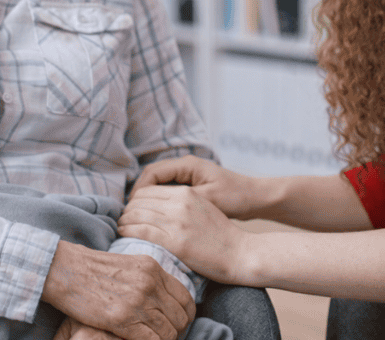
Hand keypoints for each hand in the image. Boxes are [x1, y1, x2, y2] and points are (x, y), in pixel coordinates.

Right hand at [42, 241, 193, 339]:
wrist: (67, 270)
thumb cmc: (93, 269)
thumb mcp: (129, 265)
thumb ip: (148, 279)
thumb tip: (163, 299)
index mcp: (153, 268)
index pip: (185, 297)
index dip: (185, 314)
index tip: (177, 323)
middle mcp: (150, 283)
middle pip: (180, 316)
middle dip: (176, 330)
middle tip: (164, 336)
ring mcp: (138, 301)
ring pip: (169, 331)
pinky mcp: (123, 319)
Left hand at [119, 185, 249, 284]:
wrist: (240, 253)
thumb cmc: (221, 234)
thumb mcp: (202, 206)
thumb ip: (180, 202)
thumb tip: (156, 205)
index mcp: (186, 193)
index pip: (148, 189)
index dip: (135, 199)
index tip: (131, 209)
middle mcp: (179, 204)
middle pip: (140, 200)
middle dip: (127, 209)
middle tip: (123, 219)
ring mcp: (177, 222)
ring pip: (137, 215)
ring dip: (124, 221)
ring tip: (121, 228)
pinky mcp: (175, 242)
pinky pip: (141, 231)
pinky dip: (128, 232)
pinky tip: (125, 235)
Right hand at [131, 156, 256, 218]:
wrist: (255, 198)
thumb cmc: (235, 197)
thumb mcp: (210, 200)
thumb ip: (184, 201)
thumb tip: (158, 209)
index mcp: (187, 165)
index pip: (152, 173)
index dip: (139, 191)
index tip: (131, 209)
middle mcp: (185, 166)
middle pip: (151, 177)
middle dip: (139, 195)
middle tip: (129, 215)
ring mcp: (187, 175)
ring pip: (158, 184)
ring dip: (148, 199)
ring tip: (138, 218)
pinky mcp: (191, 186)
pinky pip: (167, 191)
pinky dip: (158, 202)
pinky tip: (155, 217)